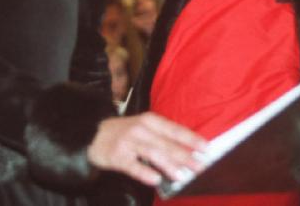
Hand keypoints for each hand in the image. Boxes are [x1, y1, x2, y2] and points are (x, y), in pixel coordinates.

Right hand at [87, 113, 210, 186]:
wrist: (93, 135)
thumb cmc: (125, 132)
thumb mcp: (145, 127)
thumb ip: (164, 136)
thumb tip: (188, 149)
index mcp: (151, 121)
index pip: (175, 130)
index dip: (191, 139)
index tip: (205, 148)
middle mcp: (141, 129)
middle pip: (166, 143)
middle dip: (185, 156)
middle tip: (199, 167)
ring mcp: (128, 142)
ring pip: (152, 153)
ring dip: (168, 165)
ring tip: (181, 175)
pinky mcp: (117, 156)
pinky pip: (132, 166)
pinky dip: (144, 172)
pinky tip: (155, 179)